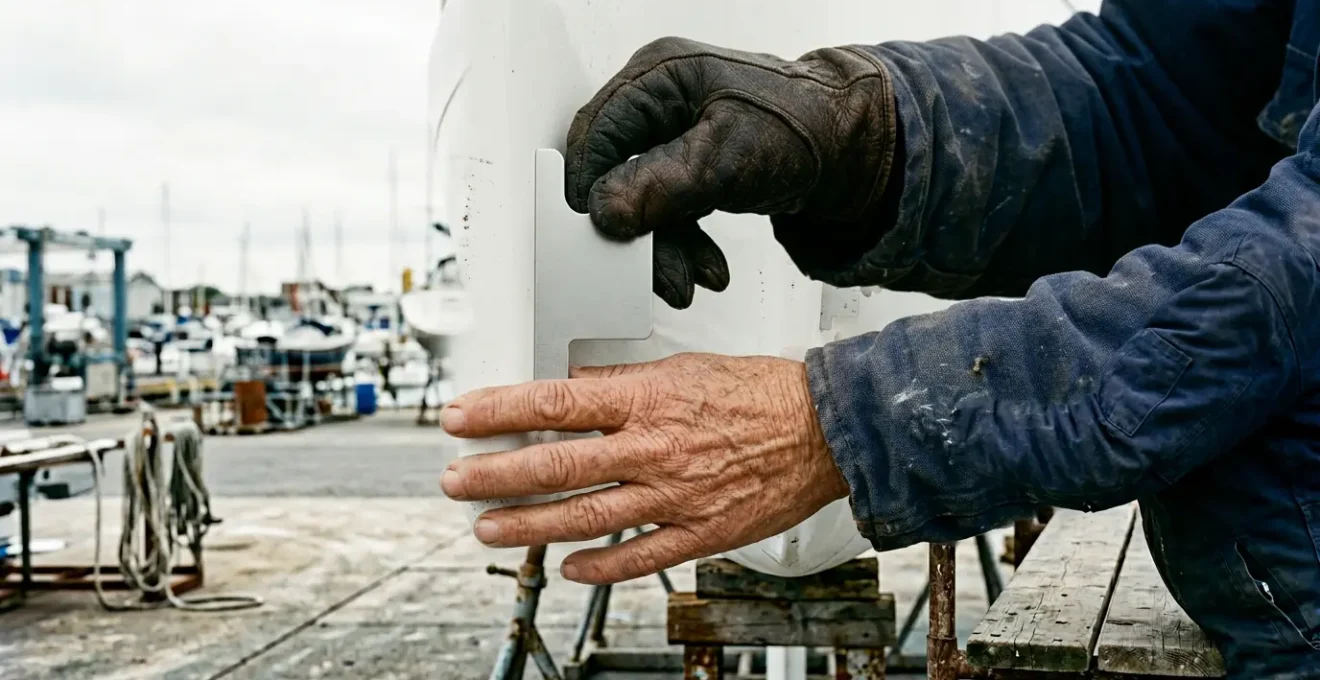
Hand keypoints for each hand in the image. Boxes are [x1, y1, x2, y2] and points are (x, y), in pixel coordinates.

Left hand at [438, 353, 849, 583]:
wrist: (825, 428)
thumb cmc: (759, 393)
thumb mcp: (683, 368)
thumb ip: (623, 383)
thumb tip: (571, 388)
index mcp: (648, 399)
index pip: (554, 403)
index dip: (498, 411)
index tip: (461, 418)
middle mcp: (654, 449)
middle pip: (557, 464)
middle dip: (495, 474)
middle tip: (455, 479)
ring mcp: (676, 496)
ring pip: (586, 515)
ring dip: (530, 524)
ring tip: (487, 525)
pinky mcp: (701, 532)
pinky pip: (641, 556)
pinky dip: (601, 565)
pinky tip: (569, 567)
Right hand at [565, 37, 898, 308]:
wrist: (852, 149)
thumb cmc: (804, 129)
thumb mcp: (726, 158)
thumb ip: (662, 185)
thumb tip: (605, 209)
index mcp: (661, 77)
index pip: (597, 135)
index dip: (589, 190)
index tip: (595, 237)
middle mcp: (661, 99)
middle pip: (615, 172)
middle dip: (636, 232)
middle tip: (653, 275)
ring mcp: (674, 131)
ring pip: (641, 199)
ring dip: (663, 249)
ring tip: (687, 283)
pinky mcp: (689, 161)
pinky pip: (667, 207)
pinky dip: (682, 243)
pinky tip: (704, 268)